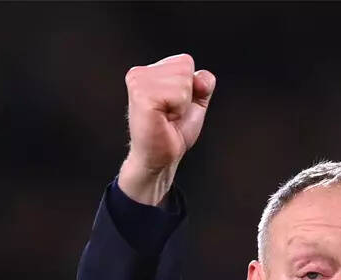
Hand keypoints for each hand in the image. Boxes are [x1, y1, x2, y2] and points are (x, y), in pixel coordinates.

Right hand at [118, 54, 215, 205]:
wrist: (161, 157)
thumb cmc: (173, 132)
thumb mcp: (195, 102)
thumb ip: (202, 83)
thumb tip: (201, 78)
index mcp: (148, 71)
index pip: (185, 61)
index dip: (190, 87)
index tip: (174, 106)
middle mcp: (139, 73)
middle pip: (185, 67)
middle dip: (187, 95)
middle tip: (170, 114)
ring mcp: (138, 83)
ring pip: (183, 80)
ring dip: (182, 104)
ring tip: (166, 117)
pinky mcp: (141, 95)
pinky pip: (178, 94)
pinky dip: (178, 110)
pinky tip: (164, 119)